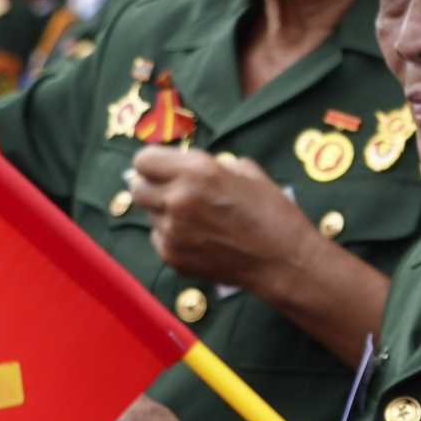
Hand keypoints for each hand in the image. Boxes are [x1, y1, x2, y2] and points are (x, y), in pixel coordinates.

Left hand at [130, 146, 319, 289]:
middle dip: (151, 185)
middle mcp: (178, 199)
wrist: (284, 260)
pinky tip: (199, 237)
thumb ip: (210, 164)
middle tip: (171, 190)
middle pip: (136, 187)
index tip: (162, 167)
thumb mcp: (246, 171)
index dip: (153, 162)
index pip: (143, 160)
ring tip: (195, 217)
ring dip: (164, 211)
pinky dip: (172, 235)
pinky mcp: (173, 257)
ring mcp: (173, 231)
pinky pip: (159, 238)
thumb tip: (184, 164)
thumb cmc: (272, 212)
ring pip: (149, 214)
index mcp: (197, 171)